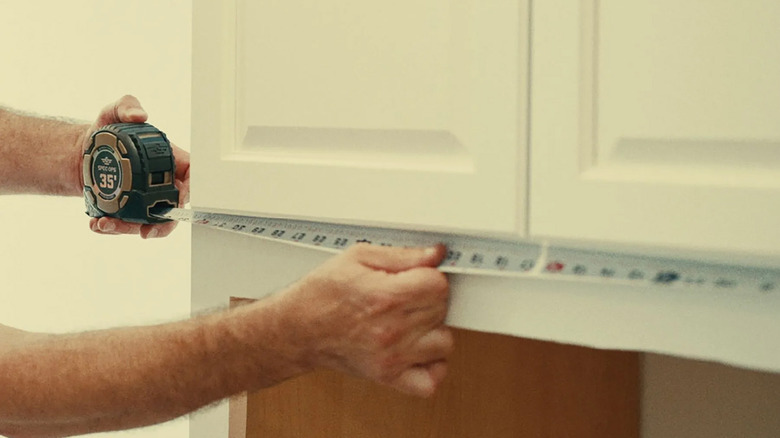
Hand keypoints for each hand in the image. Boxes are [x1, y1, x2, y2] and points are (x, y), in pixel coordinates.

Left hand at [83, 95, 189, 237]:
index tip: (177, 198)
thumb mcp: (113, 113)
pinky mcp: (127, 211)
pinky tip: (96, 223)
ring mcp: (145, 200)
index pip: (192, 177)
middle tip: (145, 230)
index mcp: (170, 161)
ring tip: (106, 224)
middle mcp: (161, 184)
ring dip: (129, 229)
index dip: (191, 190)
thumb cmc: (106, 131)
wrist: (81, 152)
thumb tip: (139, 115)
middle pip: (172, 209)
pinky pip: (126, 225)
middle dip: (161, 224)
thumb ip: (126, 106)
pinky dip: (112, 228)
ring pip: (149, 223)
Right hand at [270, 244, 452, 396]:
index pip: (438, 285)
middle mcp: (391, 329)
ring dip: (434, 330)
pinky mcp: (388, 376)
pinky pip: (430, 381)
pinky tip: (420, 351)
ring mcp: (391, 357)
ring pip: (444, 343)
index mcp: (385, 296)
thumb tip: (436, 254)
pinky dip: (433, 367)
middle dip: (429, 299)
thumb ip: (402, 255)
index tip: (416, 276)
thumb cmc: (322, 292)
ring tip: (412, 321)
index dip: (430, 276)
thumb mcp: (358, 257)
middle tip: (408, 295)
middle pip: (442, 310)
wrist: (297, 328)